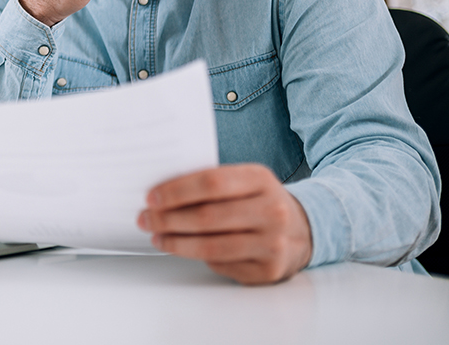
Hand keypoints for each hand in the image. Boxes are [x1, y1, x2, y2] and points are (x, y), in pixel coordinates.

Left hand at [137, 164, 312, 284]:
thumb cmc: (259, 201)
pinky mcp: (268, 270)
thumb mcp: (245, 181)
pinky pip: (221, 264)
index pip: (212, 182)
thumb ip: (211, 184)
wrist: (303, 230)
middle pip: (207, 216)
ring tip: (156, 236)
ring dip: (176, 242)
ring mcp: (273, 243)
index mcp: (261, 179)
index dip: (177, 190)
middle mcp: (272, 211)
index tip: (151, 197)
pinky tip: (179, 248)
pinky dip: (194, 256)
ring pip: (211, 246)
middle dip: (168, 218)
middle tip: (145, 218)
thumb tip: (161, 193)